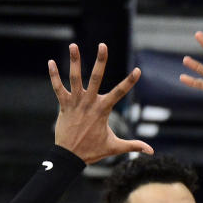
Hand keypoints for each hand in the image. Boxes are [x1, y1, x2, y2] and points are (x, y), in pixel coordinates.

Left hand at [49, 43, 152, 162]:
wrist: (70, 156)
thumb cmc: (93, 151)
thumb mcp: (115, 147)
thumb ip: (133, 146)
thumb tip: (152, 151)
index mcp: (103, 110)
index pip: (120, 93)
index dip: (129, 81)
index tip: (137, 70)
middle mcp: (89, 103)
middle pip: (96, 78)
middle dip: (100, 61)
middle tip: (103, 45)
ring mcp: (75, 103)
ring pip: (74, 78)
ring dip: (75, 61)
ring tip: (74, 45)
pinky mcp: (63, 105)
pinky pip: (57, 88)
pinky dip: (54, 75)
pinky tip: (51, 62)